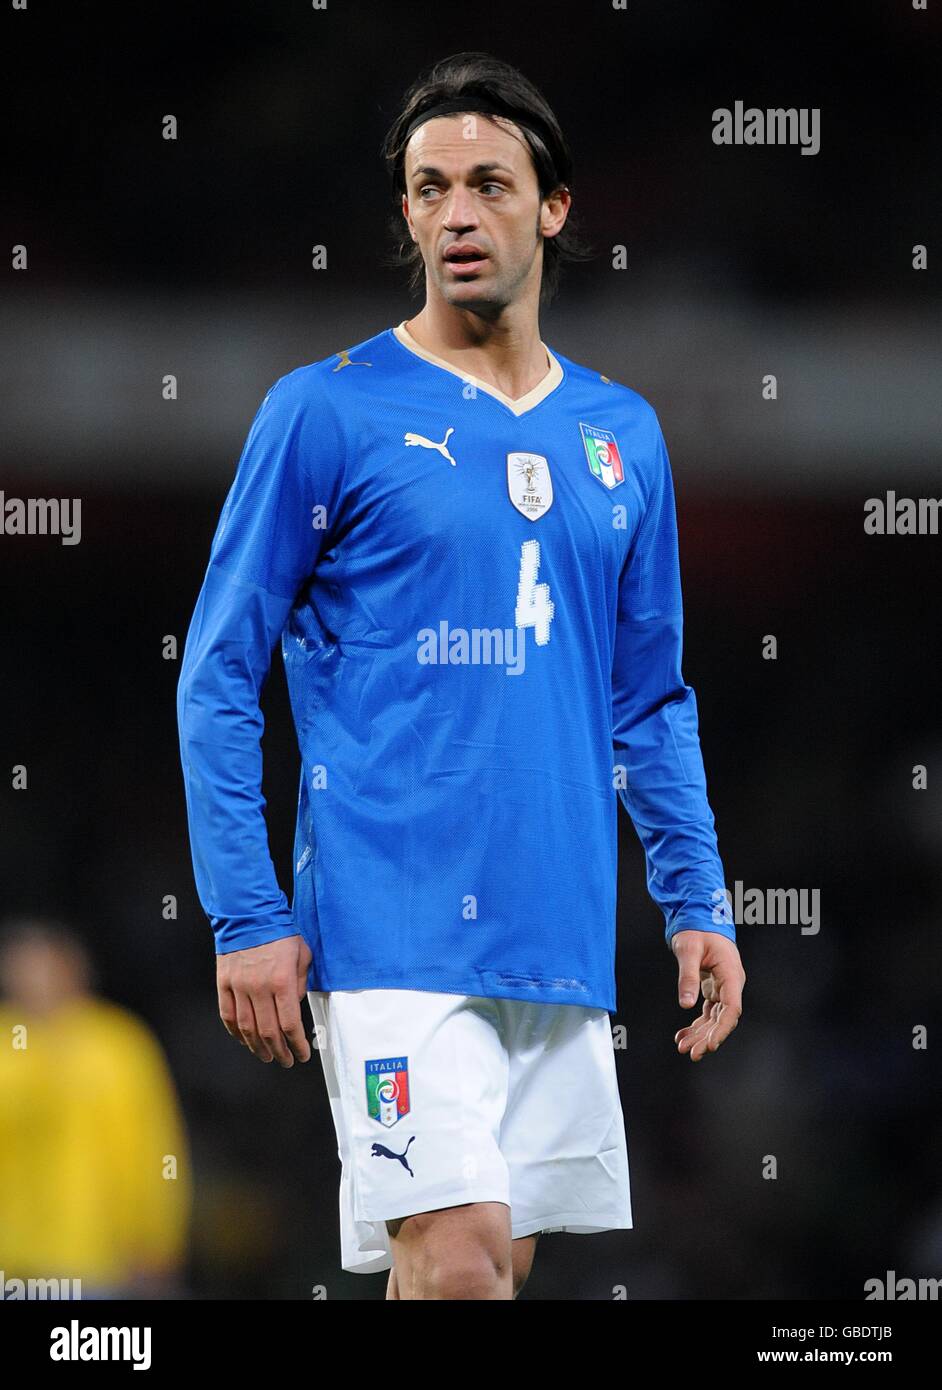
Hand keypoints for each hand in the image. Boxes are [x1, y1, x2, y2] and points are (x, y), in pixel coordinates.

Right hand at [216, 933, 313, 1066]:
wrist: (248, 914)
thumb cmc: (279, 932)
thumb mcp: (303, 953)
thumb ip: (301, 981)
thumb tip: (295, 1002)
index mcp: (282, 981)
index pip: (290, 1024)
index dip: (296, 1044)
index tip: (301, 1054)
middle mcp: (259, 988)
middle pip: (269, 1032)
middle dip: (279, 1051)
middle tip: (285, 1061)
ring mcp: (239, 987)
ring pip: (247, 1028)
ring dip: (257, 1047)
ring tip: (266, 1056)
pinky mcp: (224, 984)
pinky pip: (228, 1015)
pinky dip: (235, 1032)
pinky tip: (244, 1040)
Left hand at [670, 930, 744, 1061]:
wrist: (699, 917)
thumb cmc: (696, 930)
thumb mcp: (688, 950)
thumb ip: (688, 977)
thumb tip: (686, 1005)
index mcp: (730, 974)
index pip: (732, 1009)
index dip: (722, 1029)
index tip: (710, 1045)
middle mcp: (730, 984)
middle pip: (723, 1019)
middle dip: (708, 1038)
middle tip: (691, 1053)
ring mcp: (723, 988)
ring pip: (714, 1018)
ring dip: (700, 1034)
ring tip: (683, 1048)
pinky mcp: (713, 989)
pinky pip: (707, 1012)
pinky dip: (696, 1024)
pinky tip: (683, 1035)